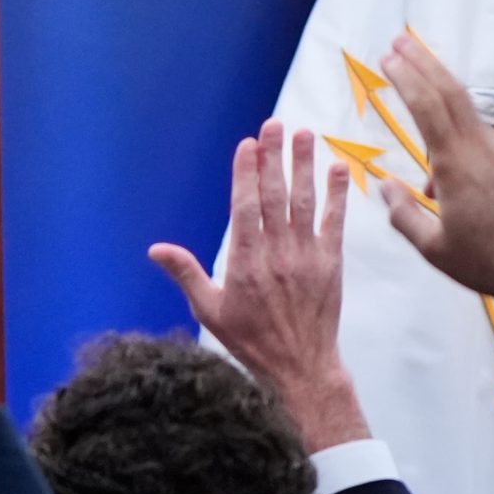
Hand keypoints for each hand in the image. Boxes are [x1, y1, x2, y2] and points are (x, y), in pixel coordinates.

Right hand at [150, 121, 367, 449]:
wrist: (300, 368)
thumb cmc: (249, 341)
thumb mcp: (209, 310)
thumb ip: (186, 274)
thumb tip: (155, 249)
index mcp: (245, 262)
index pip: (245, 207)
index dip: (247, 173)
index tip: (248, 144)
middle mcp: (277, 254)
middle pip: (275, 196)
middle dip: (274, 157)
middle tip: (275, 124)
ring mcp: (306, 257)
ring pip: (305, 202)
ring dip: (304, 166)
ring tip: (305, 134)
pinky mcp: (331, 264)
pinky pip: (334, 223)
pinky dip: (337, 195)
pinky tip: (339, 168)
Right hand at [380, 33, 493, 348]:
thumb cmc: (491, 265)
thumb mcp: (433, 249)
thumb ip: (403, 214)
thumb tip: (386, 186)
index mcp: (458, 165)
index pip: (427, 106)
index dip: (405, 76)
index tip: (387, 55)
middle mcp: (489, 150)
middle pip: (452, 93)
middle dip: (423, 62)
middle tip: (400, 40)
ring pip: (474, 136)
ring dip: (451, 148)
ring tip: (443, 197)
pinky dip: (482, 168)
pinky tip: (486, 205)